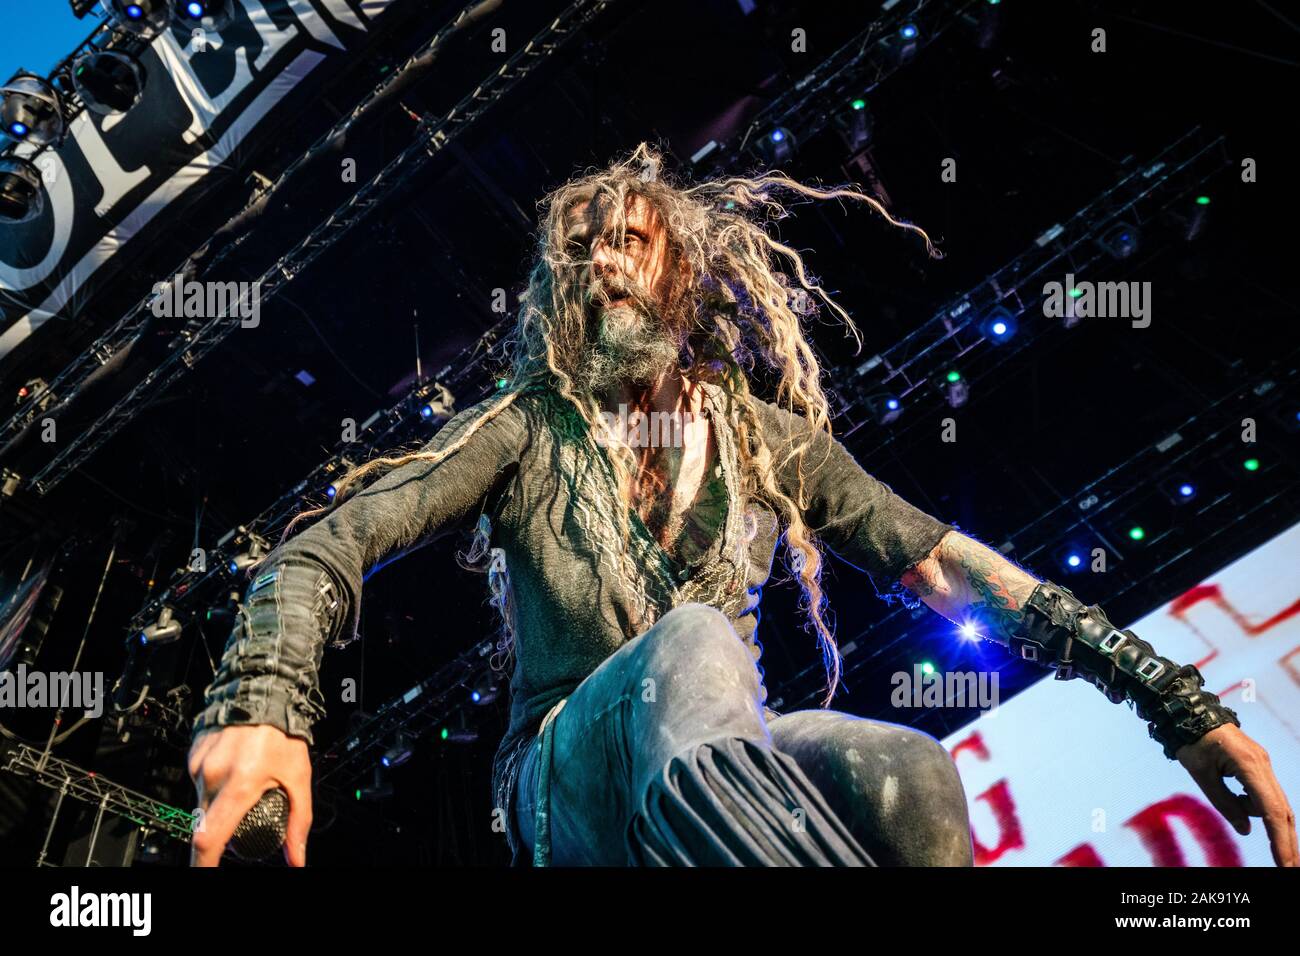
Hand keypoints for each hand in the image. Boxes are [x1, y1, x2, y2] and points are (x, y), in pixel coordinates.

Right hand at [188, 724, 312, 866]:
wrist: (265, 690)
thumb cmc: (284, 733)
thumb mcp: (299, 778)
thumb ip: (299, 821)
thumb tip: (297, 859)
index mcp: (239, 785)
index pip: (209, 837)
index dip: (203, 864)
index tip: (205, 873)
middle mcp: (214, 776)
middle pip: (204, 822)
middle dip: (217, 832)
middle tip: (237, 823)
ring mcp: (200, 764)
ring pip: (201, 801)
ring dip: (218, 804)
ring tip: (243, 784)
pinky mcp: (194, 754)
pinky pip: (199, 780)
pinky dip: (213, 785)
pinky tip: (233, 770)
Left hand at [1177, 723, 1297, 865]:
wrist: (1190, 711)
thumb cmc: (1191, 741)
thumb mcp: (1201, 775)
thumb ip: (1225, 803)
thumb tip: (1247, 830)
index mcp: (1249, 766)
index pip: (1271, 811)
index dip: (1279, 840)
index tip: (1285, 863)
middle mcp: (1263, 765)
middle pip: (1282, 810)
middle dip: (1286, 841)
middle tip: (1289, 867)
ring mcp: (1263, 764)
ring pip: (1273, 802)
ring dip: (1261, 818)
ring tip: (1225, 791)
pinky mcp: (1257, 764)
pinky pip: (1262, 792)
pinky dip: (1252, 804)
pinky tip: (1232, 794)